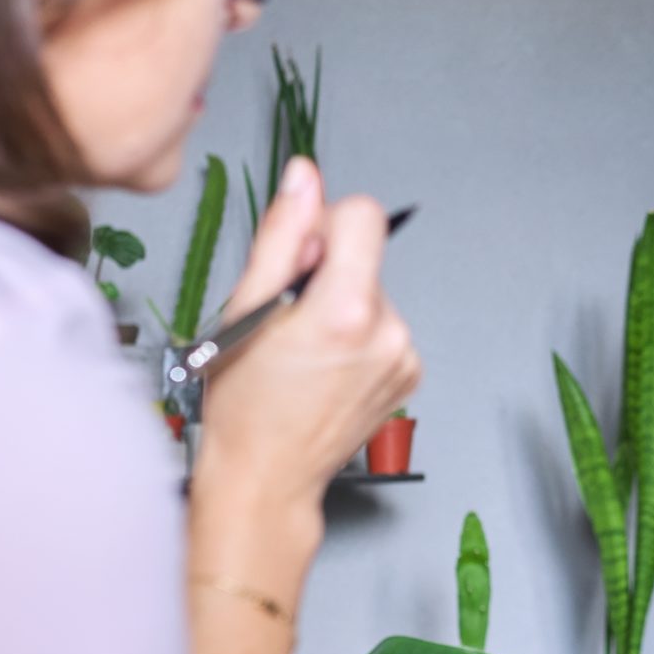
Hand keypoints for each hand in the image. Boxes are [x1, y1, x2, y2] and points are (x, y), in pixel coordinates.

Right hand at [190, 159, 420, 551]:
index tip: (297, 261)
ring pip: (372, 292)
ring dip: (338, 307)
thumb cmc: (245, 404)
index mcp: (348, 312)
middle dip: (325, 273)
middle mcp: (389, 333)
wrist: (268, 476)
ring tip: (303, 352)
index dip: (323, 226)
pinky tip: (325, 367)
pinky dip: (356, 336)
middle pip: (365, 256)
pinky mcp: (409, 374)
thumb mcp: (244, 307)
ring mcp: (404, 357)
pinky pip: (383, 327)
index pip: (364, 215)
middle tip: (286, 321)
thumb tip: (305, 177)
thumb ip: (282, 235)